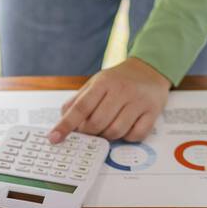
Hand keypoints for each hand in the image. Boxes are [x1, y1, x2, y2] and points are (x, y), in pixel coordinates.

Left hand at [48, 57, 170, 143]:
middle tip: (91, 130)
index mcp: (104, 82)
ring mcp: (138, 101)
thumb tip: (62, 121)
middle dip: (90, 132)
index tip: (54, 138)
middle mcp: (122, 90)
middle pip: (97, 123)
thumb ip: (78, 101)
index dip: (65, 125)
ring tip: (108, 127)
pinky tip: (126, 127)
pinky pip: (135, 136)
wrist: (149, 69)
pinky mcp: (153, 111)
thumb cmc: (118, 80)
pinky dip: (127, 137)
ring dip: (108, 136)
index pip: (80, 107)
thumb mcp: (96, 83)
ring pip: (116, 132)